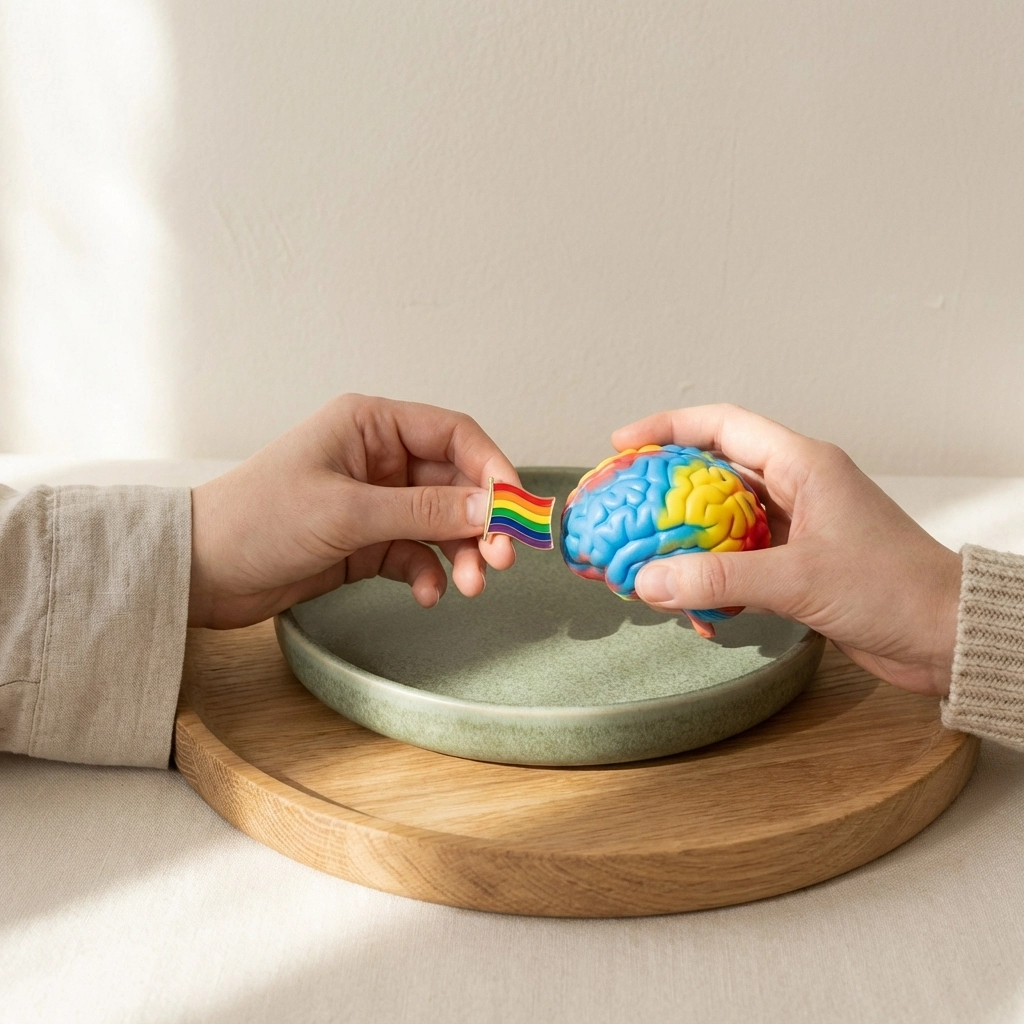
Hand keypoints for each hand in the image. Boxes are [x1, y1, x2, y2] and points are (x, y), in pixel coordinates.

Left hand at [188, 395, 518, 628]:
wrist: (200, 572)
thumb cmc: (258, 520)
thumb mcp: (348, 512)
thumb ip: (425, 510)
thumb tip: (491, 508)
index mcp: (371, 425)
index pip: (454, 434)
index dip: (493, 468)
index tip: (517, 509)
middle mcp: (378, 458)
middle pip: (455, 482)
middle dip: (480, 521)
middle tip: (500, 560)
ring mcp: (374, 502)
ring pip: (441, 522)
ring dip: (460, 553)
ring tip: (468, 586)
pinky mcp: (365, 542)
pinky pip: (415, 553)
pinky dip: (428, 572)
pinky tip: (427, 593)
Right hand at [615, 405, 960, 695]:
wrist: (946, 637)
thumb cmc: (895, 589)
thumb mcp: (798, 578)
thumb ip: (719, 578)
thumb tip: (649, 580)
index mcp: (804, 465)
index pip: (723, 426)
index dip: (668, 428)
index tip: (623, 443)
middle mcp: (797, 489)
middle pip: (713, 476)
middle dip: (665, 494)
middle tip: (622, 509)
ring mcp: (797, 529)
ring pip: (721, 524)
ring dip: (685, 546)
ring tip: (645, 567)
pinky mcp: (797, 567)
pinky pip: (738, 564)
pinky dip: (713, 583)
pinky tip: (698, 612)